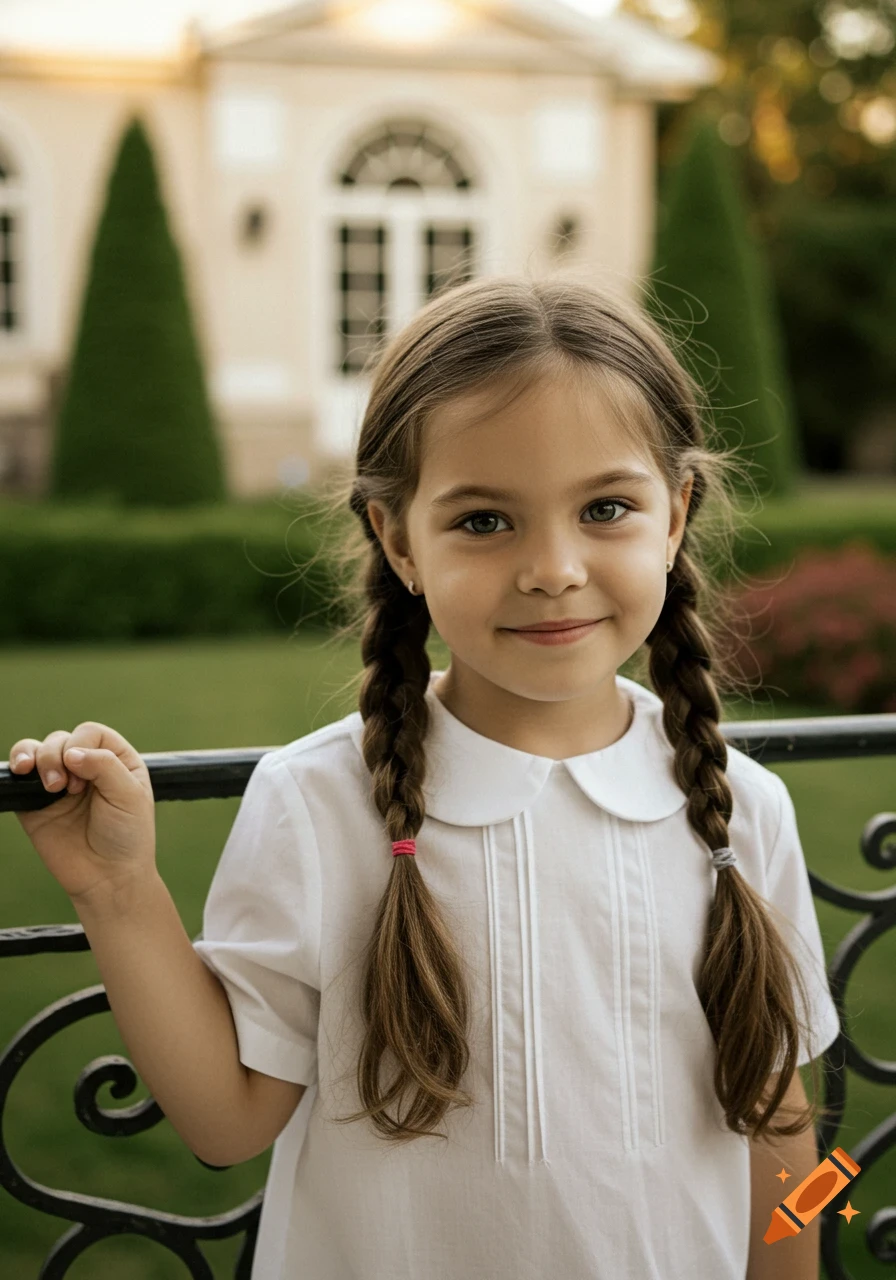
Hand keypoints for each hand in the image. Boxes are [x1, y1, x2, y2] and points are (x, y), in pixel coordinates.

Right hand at [7, 722, 156, 903]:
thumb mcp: (130, 796)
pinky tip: (21, 770)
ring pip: (38, 750)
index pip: (90, 732)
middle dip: (59, 756)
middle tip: (69, 788)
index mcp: (115, 760)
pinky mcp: (36, 803)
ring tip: (50, 785)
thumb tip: (71, 752)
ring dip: (37, 758)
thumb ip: (105, 766)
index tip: (86, 775)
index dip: (82, 744)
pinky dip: (17, 764)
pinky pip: (20, 775)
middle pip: (61, 739)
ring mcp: (59, 784)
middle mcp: (86, 766)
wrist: (107, 877)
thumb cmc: (127, 836)